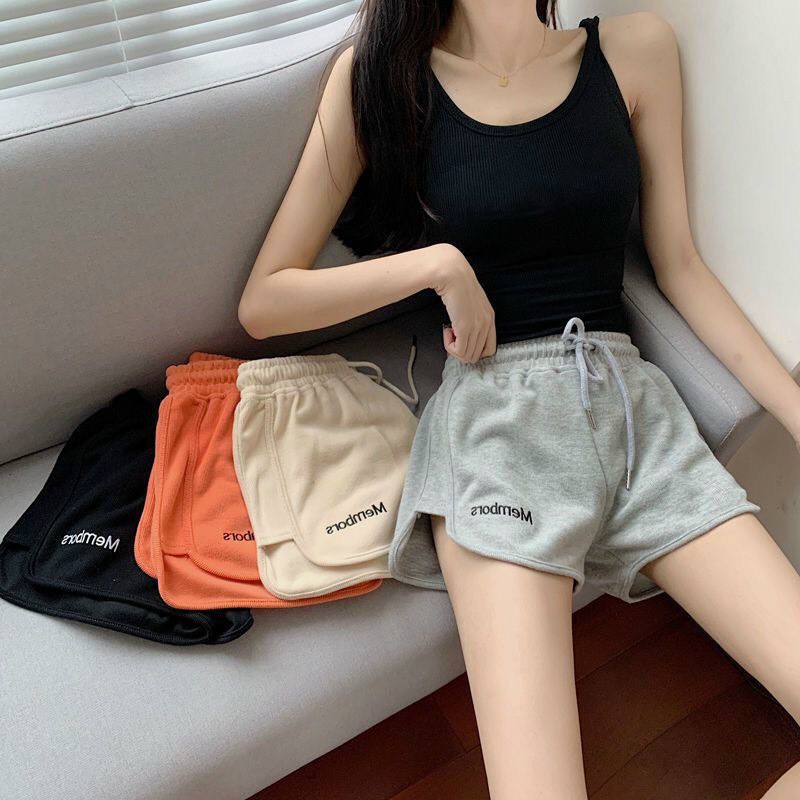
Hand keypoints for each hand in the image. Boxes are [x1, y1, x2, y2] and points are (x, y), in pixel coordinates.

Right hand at [429, 244, 496, 363]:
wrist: (452, 274)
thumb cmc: (457, 284)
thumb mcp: (471, 302)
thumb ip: (472, 317)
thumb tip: (461, 334)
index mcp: (490, 318)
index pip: (489, 349)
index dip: (472, 350)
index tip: (460, 340)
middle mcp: (487, 324)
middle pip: (477, 355)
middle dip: (462, 351)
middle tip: (452, 337)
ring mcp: (478, 327)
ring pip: (467, 356)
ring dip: (454, 348)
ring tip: (449, 332)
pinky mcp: (465, 328)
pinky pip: (459, 351)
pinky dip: (449, 346)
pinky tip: (446, 331)